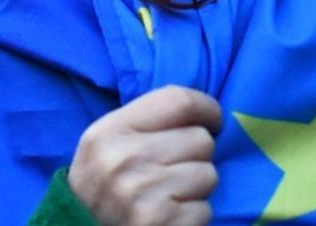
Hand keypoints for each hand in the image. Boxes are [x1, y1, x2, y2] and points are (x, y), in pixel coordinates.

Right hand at [68, 86, 221, 225]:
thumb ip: (146, 121)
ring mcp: (143, 195)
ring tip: (169, 192)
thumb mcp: (107, 143)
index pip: (179, 101)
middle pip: (200, 139)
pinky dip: (193, 214)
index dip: (206, 108)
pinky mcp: (162, 223)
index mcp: (110, 132)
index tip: (212, 120)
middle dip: (196, 154)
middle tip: (175, 167)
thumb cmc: (104, 183)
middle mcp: (123, 160)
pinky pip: (205, 208)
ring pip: (208, 174)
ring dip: (196, 186)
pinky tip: (169, 213)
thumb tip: (203, 111)